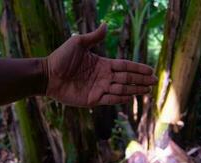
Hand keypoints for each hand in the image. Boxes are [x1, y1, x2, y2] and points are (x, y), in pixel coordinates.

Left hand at [43, 23, 157, 106]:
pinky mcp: (93, 99)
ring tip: (146, 91)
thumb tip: (106, 24)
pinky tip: (131, 97)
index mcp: (103, 64)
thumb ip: (94, 36)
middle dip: (140, 80)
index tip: (150, 70)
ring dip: (134, 90)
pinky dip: (121, 99)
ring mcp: (99, 89)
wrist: (48, 75)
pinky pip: (111, 100)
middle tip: (153, 83)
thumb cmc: (61, 58)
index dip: (138, 68)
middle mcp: (104, 77)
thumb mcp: (78, 43)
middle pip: (127, 79)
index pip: (125, 66)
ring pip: (122, 90)